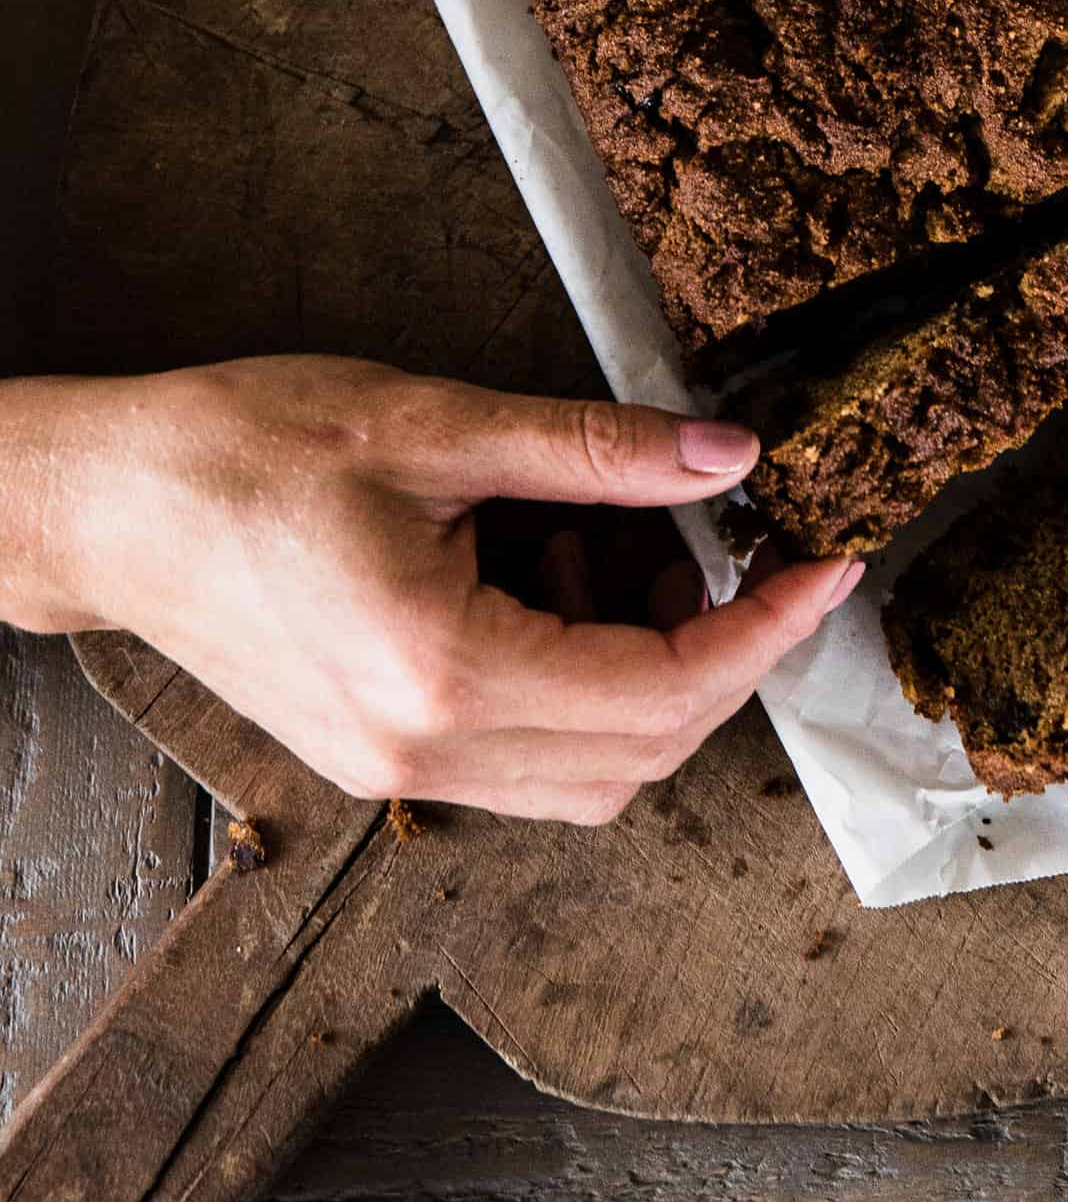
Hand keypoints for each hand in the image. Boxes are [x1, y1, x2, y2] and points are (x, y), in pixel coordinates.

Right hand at [0, 359, 857, 823]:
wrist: (107, 506)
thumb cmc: (239, 449)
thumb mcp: (435, 424)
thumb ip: (596, 450)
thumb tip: (728, 455)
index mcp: (442, 668)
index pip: (663, 687)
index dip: (765, 632)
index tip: (825, 567)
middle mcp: (425, 750)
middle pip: (643, 754)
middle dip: (726, 659)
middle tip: (758, 556)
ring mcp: (399, 770)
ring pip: (593, 778)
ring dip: (657, 682)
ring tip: (635, 551)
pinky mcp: (380, 758)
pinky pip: (529, 761)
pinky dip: (586, 690)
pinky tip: (563, 580)